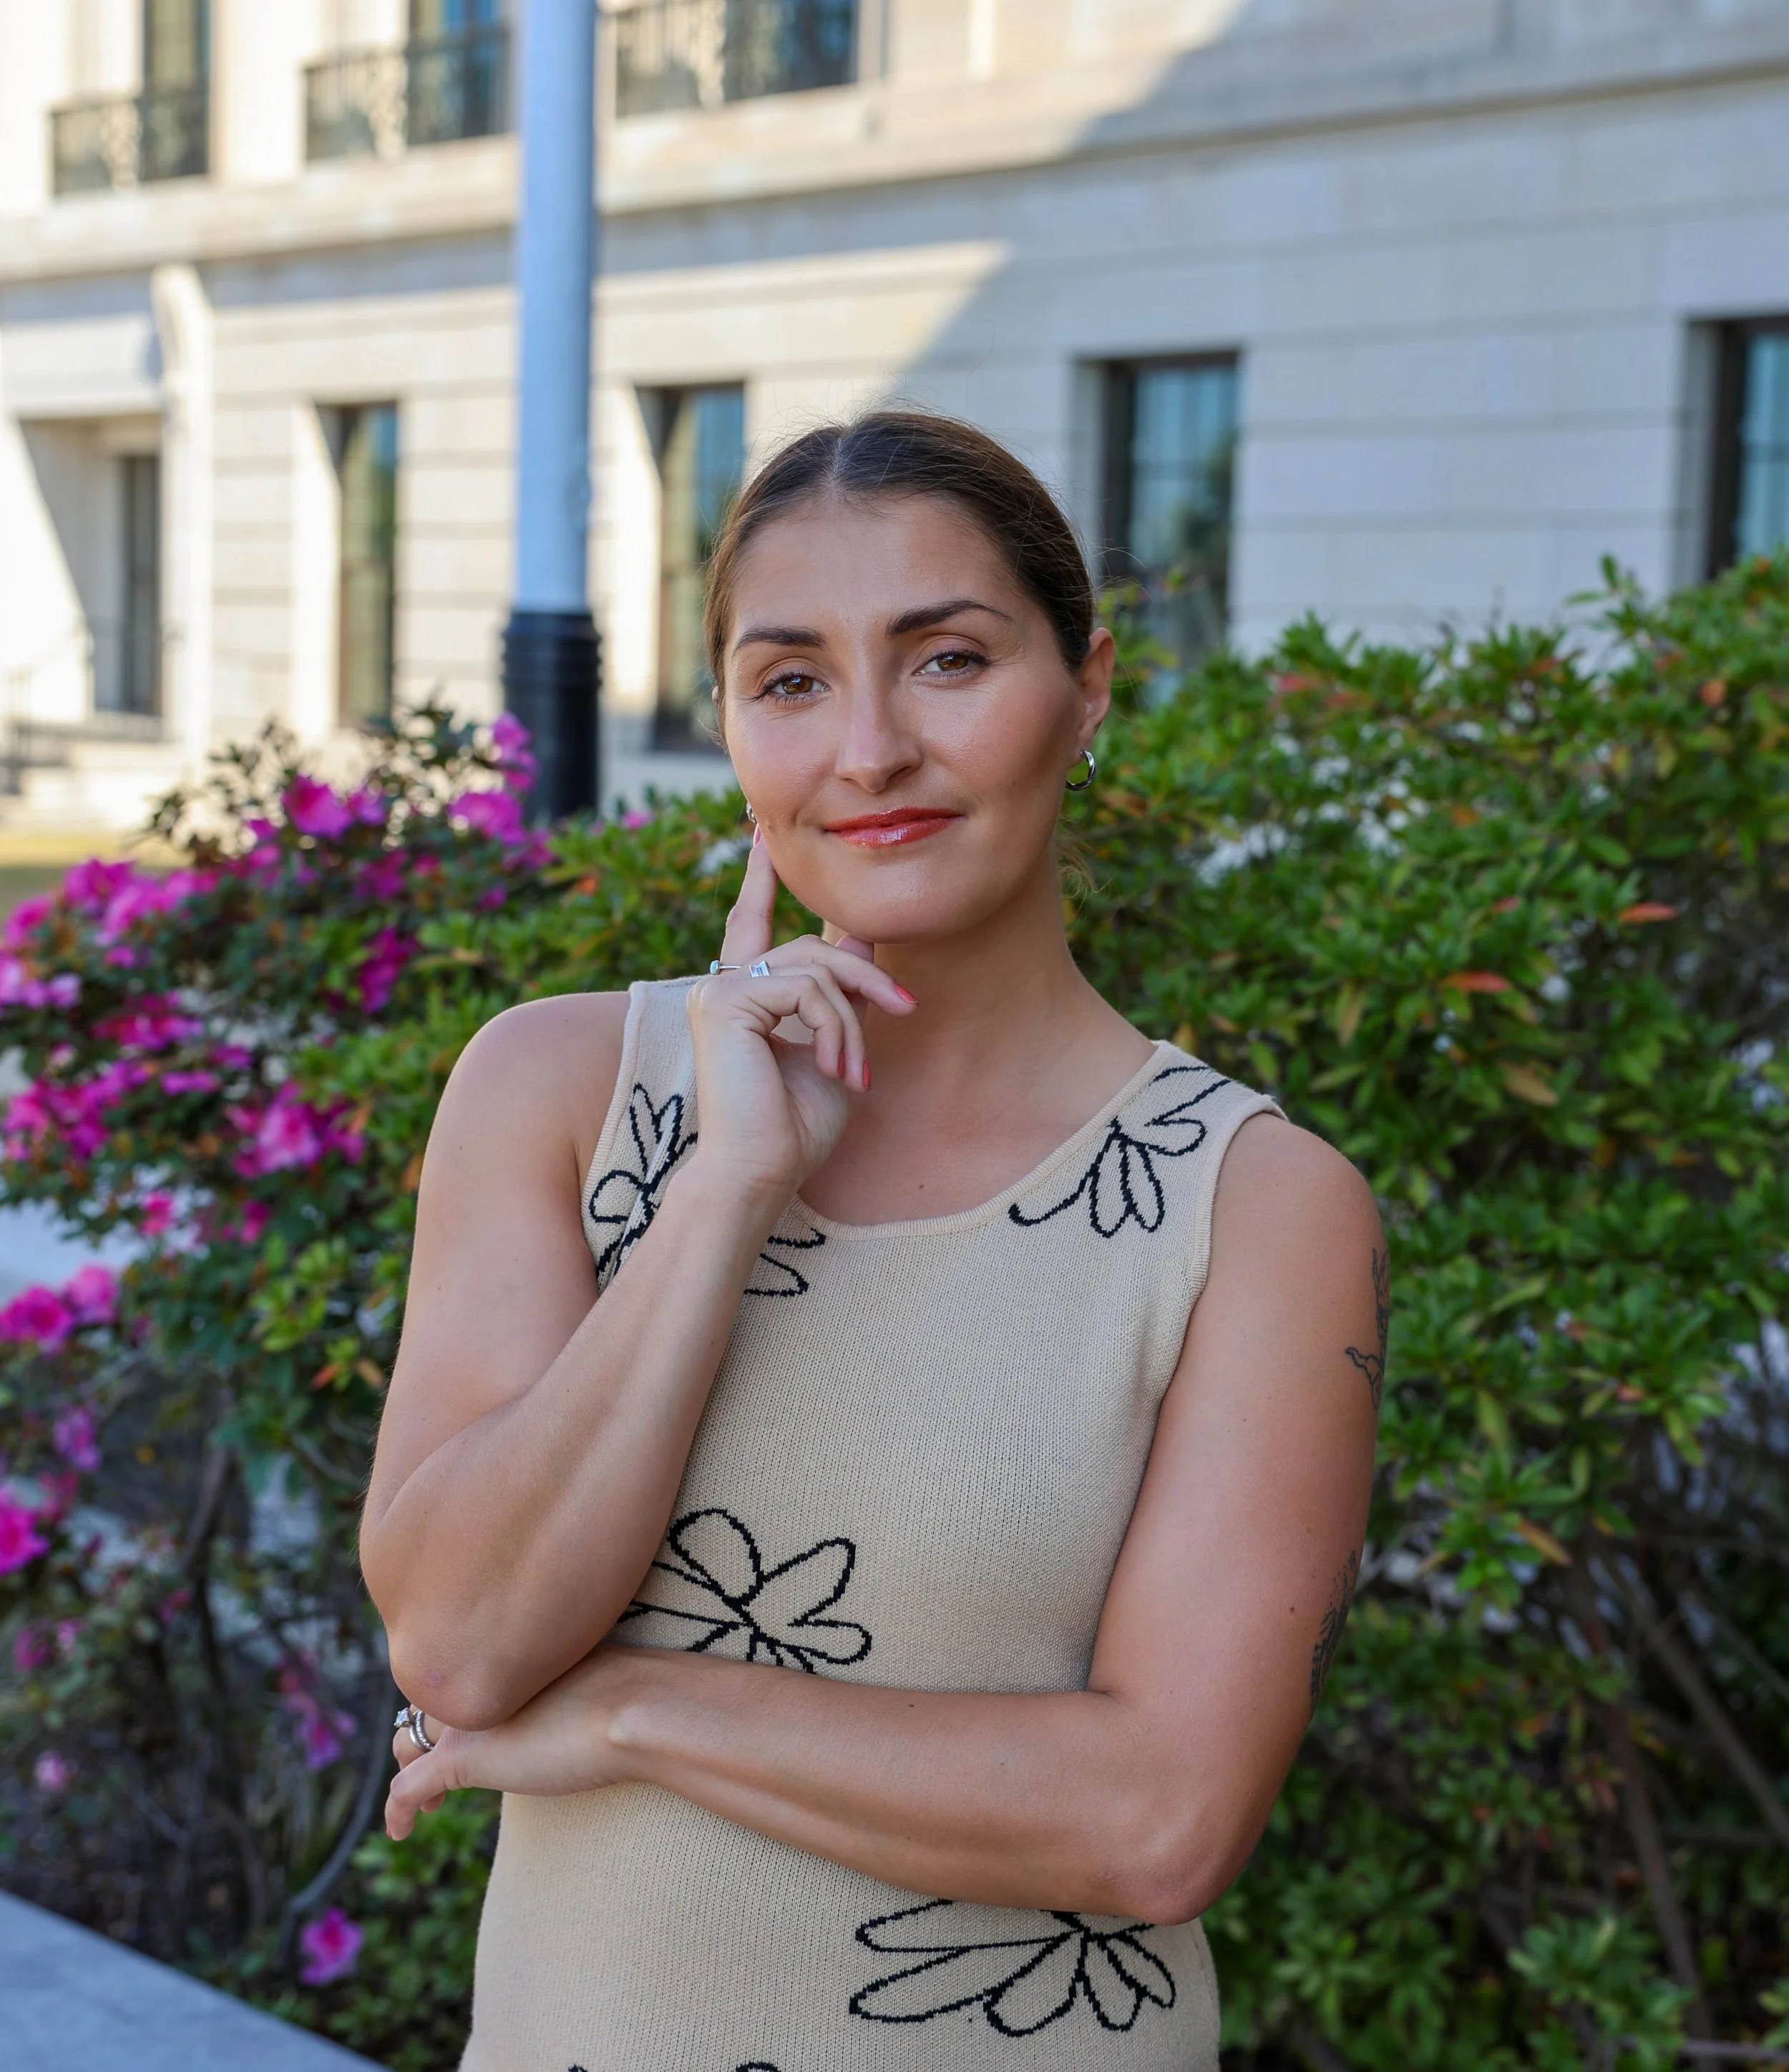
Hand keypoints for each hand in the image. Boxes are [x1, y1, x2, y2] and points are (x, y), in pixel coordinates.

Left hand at [385, 1651, 634, 1839]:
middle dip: (425, 1729)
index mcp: (505, 1654)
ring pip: (409, 1739)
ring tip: (430, 1800)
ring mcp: (465, 1718)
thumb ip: (563, 1683)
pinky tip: (399, 1831)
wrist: (633, 1709)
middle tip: (436, 1760)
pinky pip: (407, 1788)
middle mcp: (476, 1677)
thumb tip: (584, 1698)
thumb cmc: (629, 1694)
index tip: (470, 1720)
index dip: (455, 1695)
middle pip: (425, 1700)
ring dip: (410, 1764)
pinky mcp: (460, 1760)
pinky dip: (398, 1811)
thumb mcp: (590, 1677)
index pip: (458, 1667)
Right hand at [684, 831, 914, 1205]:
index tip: (762, 832)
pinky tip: (836, 1067)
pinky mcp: (725, 1001)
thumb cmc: (793, 1130)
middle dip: (865, 978)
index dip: (760, 878)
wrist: (760, 1173)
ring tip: (857, 1069)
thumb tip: (860, 938)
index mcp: (741, 995)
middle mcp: (722, 986)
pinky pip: (805, 989)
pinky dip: (835, 1027)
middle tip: (907, 1006)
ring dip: (853, 1018)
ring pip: (815, 968)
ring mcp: (718, 990)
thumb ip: (841, 995)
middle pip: (812, 949)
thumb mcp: (833, 1048)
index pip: (751, 922)